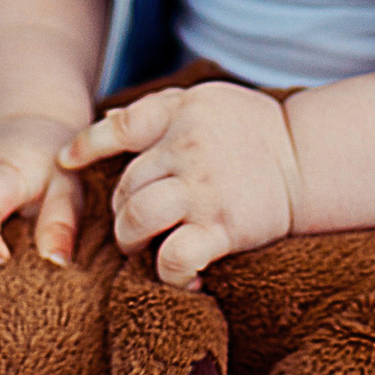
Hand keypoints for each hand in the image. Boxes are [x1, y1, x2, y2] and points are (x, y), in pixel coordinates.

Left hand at [61, 82, 301, 288]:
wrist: (308, 157)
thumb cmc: (251, 127)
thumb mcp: (203, 101)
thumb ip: (154, 111)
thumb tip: (104, 119)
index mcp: (180, 116)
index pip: (119, 128)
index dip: (85, 146)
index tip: (66, 162)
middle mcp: (186, 152)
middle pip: (124, 187)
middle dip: (120, 211)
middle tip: (134, 223)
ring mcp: (203, 192)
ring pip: (137, 221)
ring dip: (132, 241)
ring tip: (145, 246)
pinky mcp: (223, 228)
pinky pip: (176, 258)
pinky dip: (170, 273)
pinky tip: (182, 273)